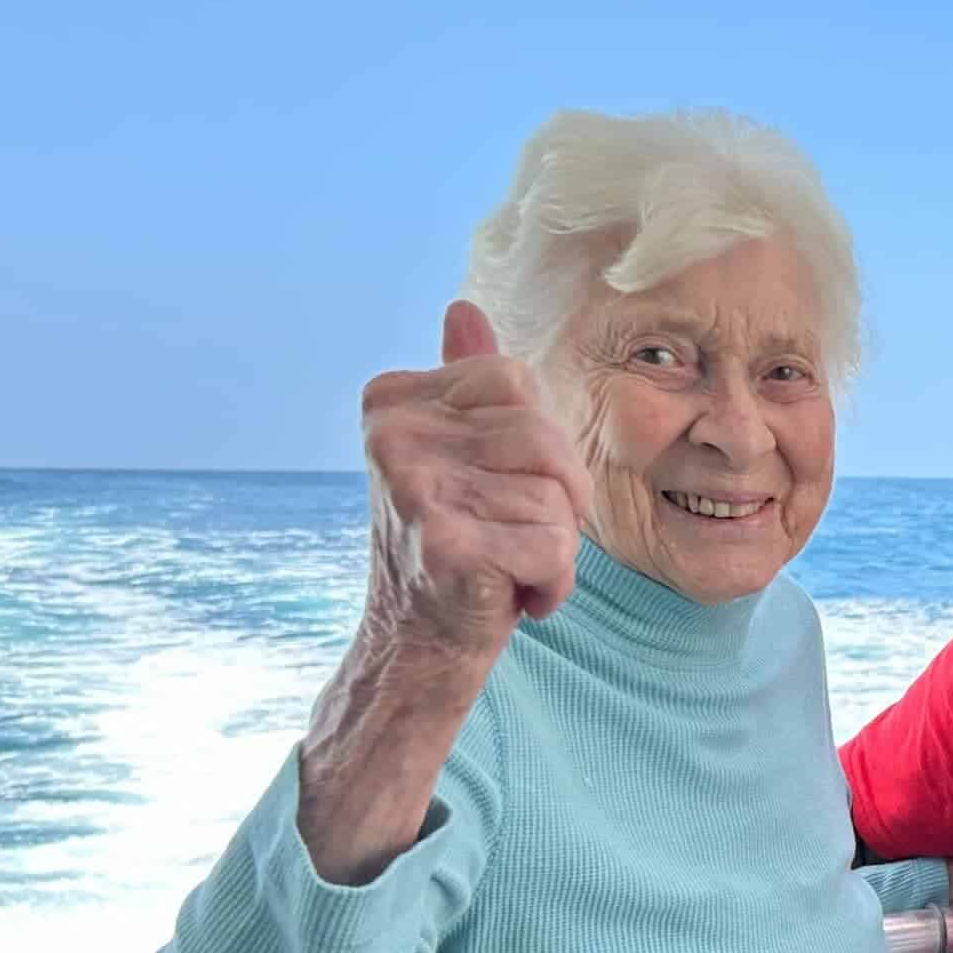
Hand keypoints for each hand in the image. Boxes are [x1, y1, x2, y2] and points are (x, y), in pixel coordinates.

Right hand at [358, 301, 593, 671]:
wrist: (419, 644)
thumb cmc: (457, 545)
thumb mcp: (460, 456)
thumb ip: (466, 385)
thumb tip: (464, 308)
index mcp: (394, 400)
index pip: (518, 380)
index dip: (542, 442)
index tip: (505, 486)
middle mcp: (393, 435)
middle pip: (544, 436)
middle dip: (559, 496)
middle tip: (517, 536)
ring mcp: (414, 487)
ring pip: (557, 495)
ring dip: (555, 544)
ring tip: (508, 566)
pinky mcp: (446, 543)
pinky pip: (555, 544)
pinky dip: (553, 583)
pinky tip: (512, 597)